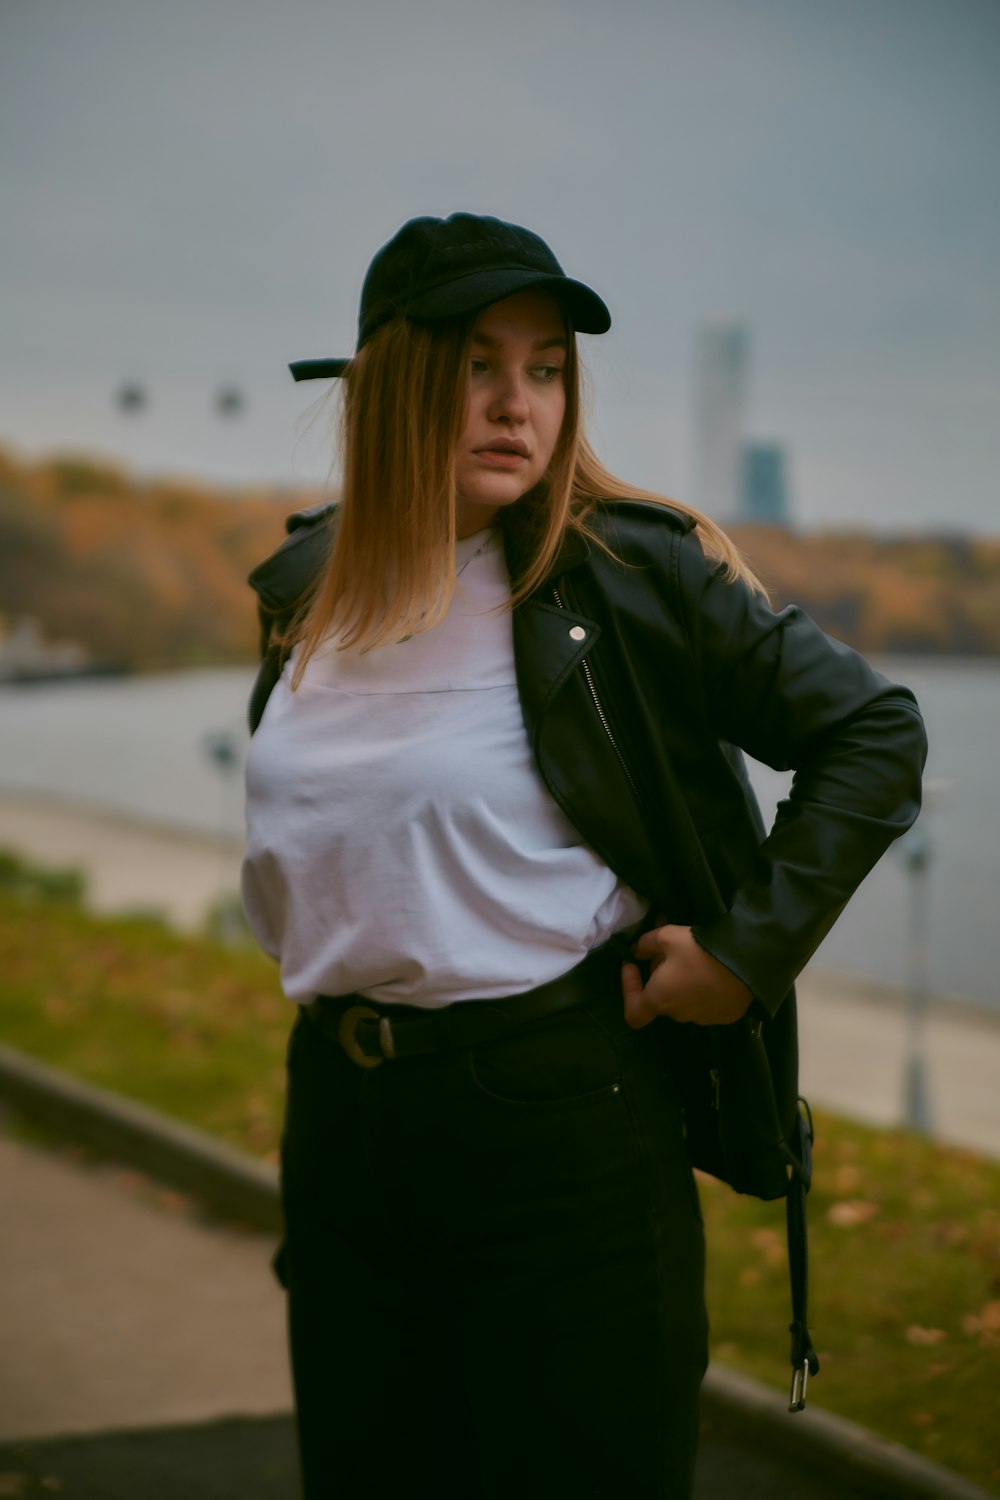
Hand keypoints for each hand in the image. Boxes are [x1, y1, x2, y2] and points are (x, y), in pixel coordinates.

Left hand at [621, 924, 752, 1028]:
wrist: (745, 962)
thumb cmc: (699, 950)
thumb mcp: (666, 937)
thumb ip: (645, 944)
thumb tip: (637, 952)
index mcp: (660, 1000)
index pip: (634, 1013)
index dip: (629, 990)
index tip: (632, 966)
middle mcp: (679, 1015)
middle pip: (661, 999)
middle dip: (659, 977)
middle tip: (667, 951)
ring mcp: (704, 1018)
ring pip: (684, 1001)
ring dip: (682, 984)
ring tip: (692, 959)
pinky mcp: (725, 1016)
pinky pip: (707, 1003)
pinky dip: (703, 990)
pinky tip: (712, 971)